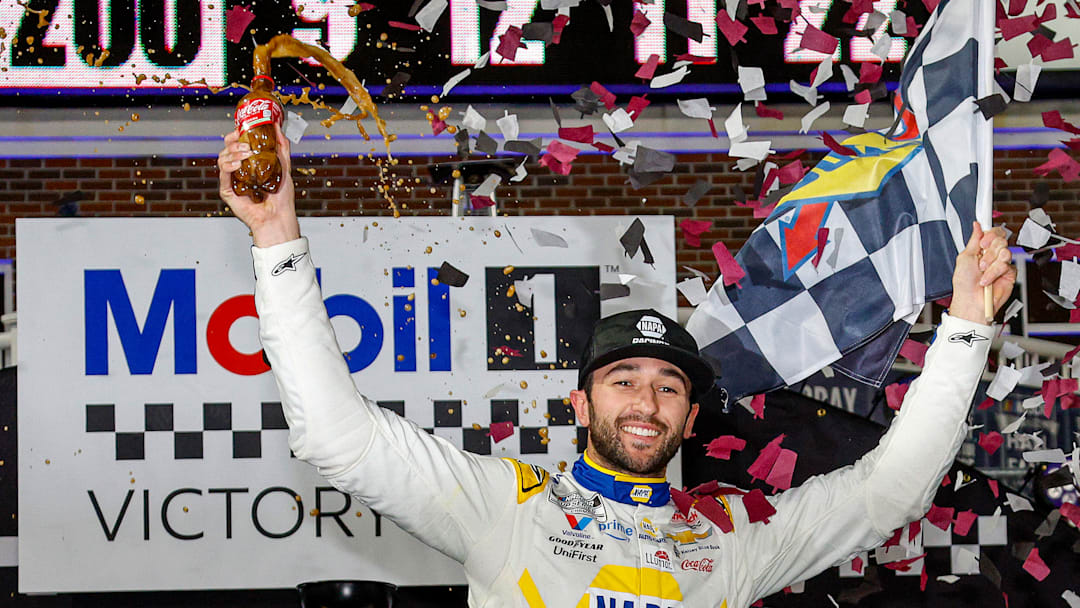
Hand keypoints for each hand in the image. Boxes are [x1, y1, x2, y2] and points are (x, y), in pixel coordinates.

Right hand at [217, 123, 300, 246]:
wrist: (279, 216)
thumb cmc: (281, 197)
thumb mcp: (283, 166)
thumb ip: (280, 147)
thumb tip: (277, 127)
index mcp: (248, 164)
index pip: (236, 145)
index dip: (236, 135)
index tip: (241, 129)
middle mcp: (238, 172)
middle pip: (226, 150)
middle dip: (232, 142)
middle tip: (244, 142)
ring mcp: (231, 181)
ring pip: (222, 159)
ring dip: (232, 153)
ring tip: (246, 154)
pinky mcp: (227, 191)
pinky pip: (223, 175)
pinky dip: (229, 166)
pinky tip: (238, 164)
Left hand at [948, 221, 1016, 324]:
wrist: (971, 301)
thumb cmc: (964, 284)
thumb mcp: (965, 257)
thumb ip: (973, 240)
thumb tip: (976, 225)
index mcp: (981, 250)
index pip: (992, 233)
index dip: (990, 233)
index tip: (984, 237)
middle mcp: (992, 255)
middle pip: (1001, 239)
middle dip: (988, 250)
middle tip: (980, 260)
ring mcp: (1001, 264)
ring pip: (1004, 251)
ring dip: (990, 262)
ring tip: (982, 272)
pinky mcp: (1009, 273)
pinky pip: (1007, 265)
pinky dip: (994, 272)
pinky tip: (988, 279)